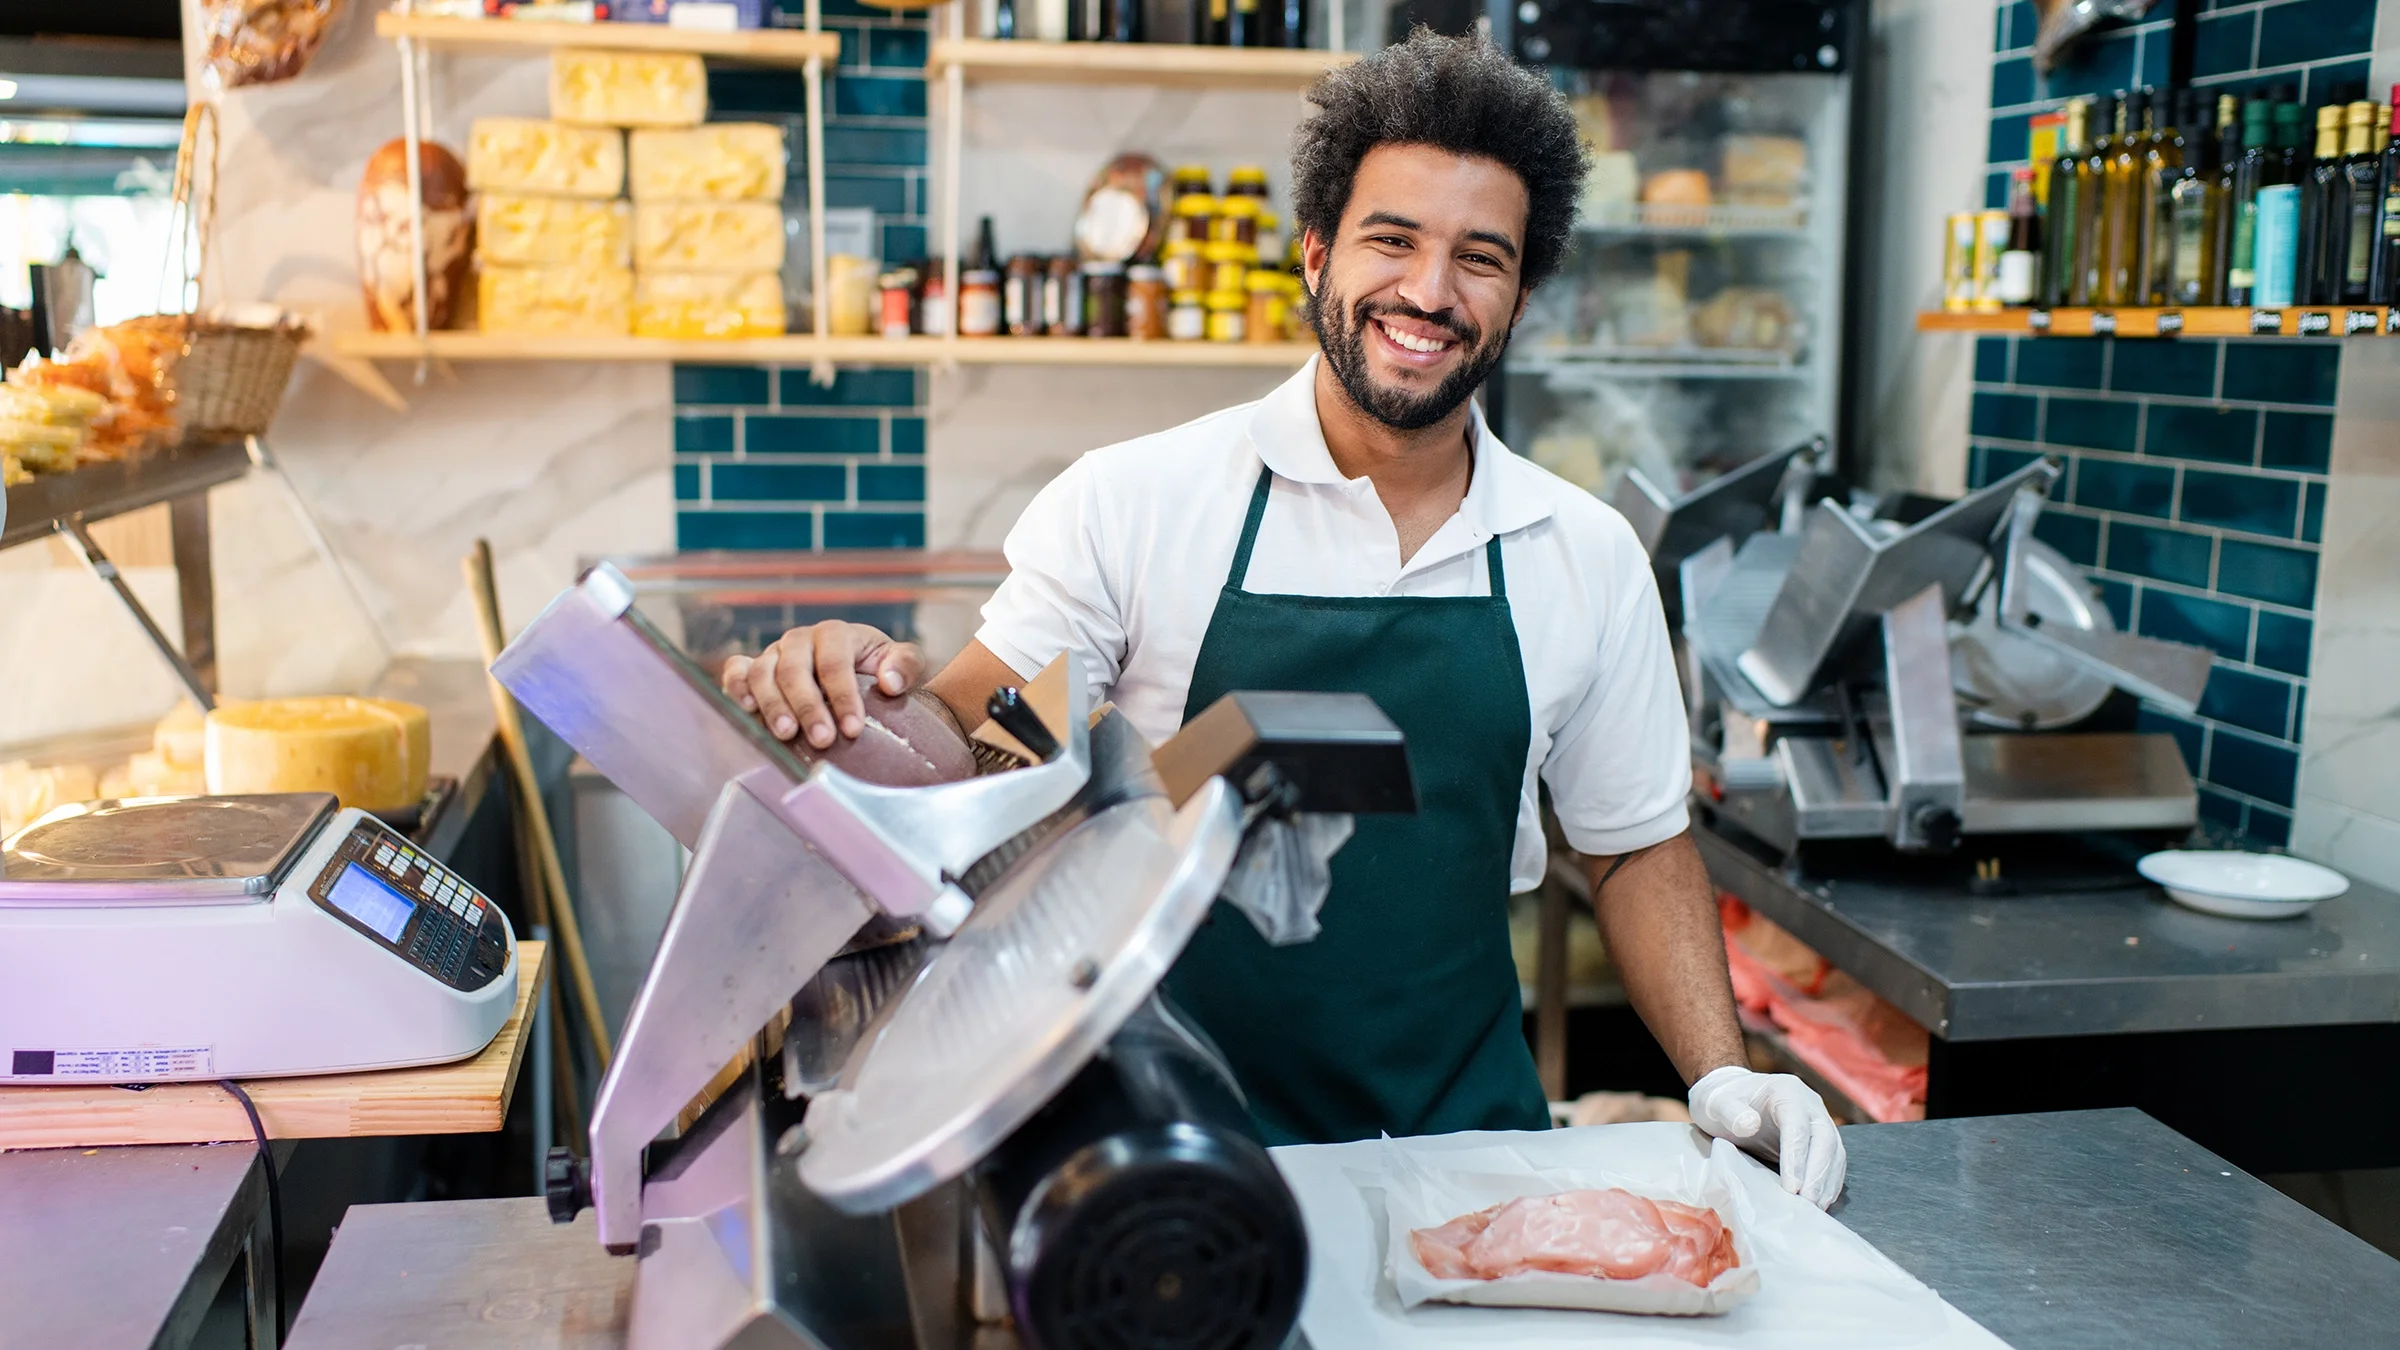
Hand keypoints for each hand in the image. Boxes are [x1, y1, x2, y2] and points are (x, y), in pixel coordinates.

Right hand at [720, 621, 922, 749]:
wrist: (855, 672)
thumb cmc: (877, 669)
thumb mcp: (901, 662)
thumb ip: (905, 666)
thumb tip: (889, 683)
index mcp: (835, 634)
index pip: (834, 662)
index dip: (843, 695)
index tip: (853, 729)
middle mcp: (799, 640)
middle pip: (795, 669)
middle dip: (808, 707)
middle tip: (822, 740)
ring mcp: (773, 653)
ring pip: (763, 673)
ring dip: (772, 704)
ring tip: (786, 735)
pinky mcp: (753, 669)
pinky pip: (736, 671)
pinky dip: (736, 687)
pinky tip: (747, 710)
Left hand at [1686, 1065, 1845, 1208]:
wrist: (1730, 1094)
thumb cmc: (1722, 1100)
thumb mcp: (1717, 1103)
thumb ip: (1730, 1112)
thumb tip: (1749, 1124)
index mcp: (1787, 1092)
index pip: (1798, 1126)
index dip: (1797, 1158)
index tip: (1792, 1187)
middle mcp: (1809, 1105)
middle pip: (1824, 1140)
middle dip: (1818, 1174)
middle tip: (1808, 1204)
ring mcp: (1818, 1121)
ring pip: (1834, 1152)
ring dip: (1827, 1182)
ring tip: (1815, 1209)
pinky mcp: (1819, 1138)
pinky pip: (1833, 1160)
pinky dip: (1829, 1182)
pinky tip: (1820, 1201)